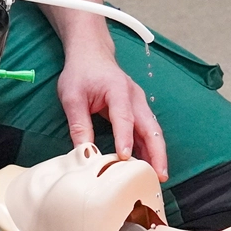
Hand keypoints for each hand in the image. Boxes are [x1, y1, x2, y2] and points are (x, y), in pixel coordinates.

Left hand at [57, 48, 168, 180]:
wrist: (91, 54)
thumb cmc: (81, 73)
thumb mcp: (71, 97)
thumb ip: (79, 124)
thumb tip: (83, 152)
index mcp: (118, 90)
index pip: (124, 117)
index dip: (124, 137)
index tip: (125, 156)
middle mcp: (135, 97)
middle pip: (151, 127)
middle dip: (157, 152)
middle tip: (159, 175)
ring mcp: (139, 104)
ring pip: (153, 131)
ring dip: (157, 153)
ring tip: (158, 176)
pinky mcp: (137, 111)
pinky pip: (147, 132)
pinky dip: (150, 148)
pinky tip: (148, 165)